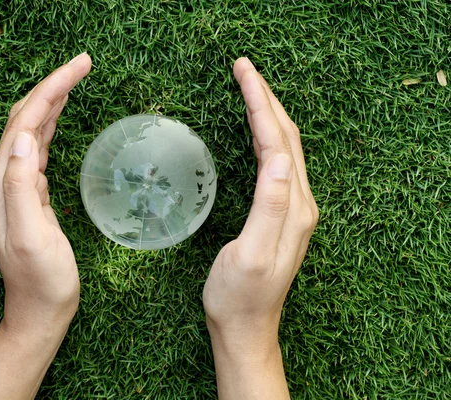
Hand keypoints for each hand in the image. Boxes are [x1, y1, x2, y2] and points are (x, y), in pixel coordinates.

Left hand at [0, 52, 91, 338]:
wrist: (40, 311)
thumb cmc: (42, 280)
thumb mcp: (33, 236)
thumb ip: (21, 187)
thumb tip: (26, 137)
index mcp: (2, 184)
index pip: (25, 123)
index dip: (51, 90)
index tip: (80, 66)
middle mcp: (4, 180)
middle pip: (25, 119)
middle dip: (52, 86)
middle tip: (82, 63)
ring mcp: (16, 186)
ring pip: (32, 130)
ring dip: (51, 101)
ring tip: (74, 78)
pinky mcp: (32, 194)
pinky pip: (40, 149)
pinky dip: (51, 125)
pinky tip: (60, 117)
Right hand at [203, 57, 317, 398]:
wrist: (244, 327)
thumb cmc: (239, 295)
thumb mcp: (252, 253)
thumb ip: (270, 205)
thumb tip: (280, 158)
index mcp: (293, 207)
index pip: (279, 141)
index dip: (261, 102)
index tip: (244, 71)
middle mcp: (299, 203)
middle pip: (286, 137)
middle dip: (266, 98)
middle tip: (244, 67)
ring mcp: (292, 209)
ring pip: (284, 147)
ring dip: (268, 113)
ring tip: (250, 88)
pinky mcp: (280, 214)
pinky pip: (277, 163)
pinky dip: (266, 137)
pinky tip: (256, 132)